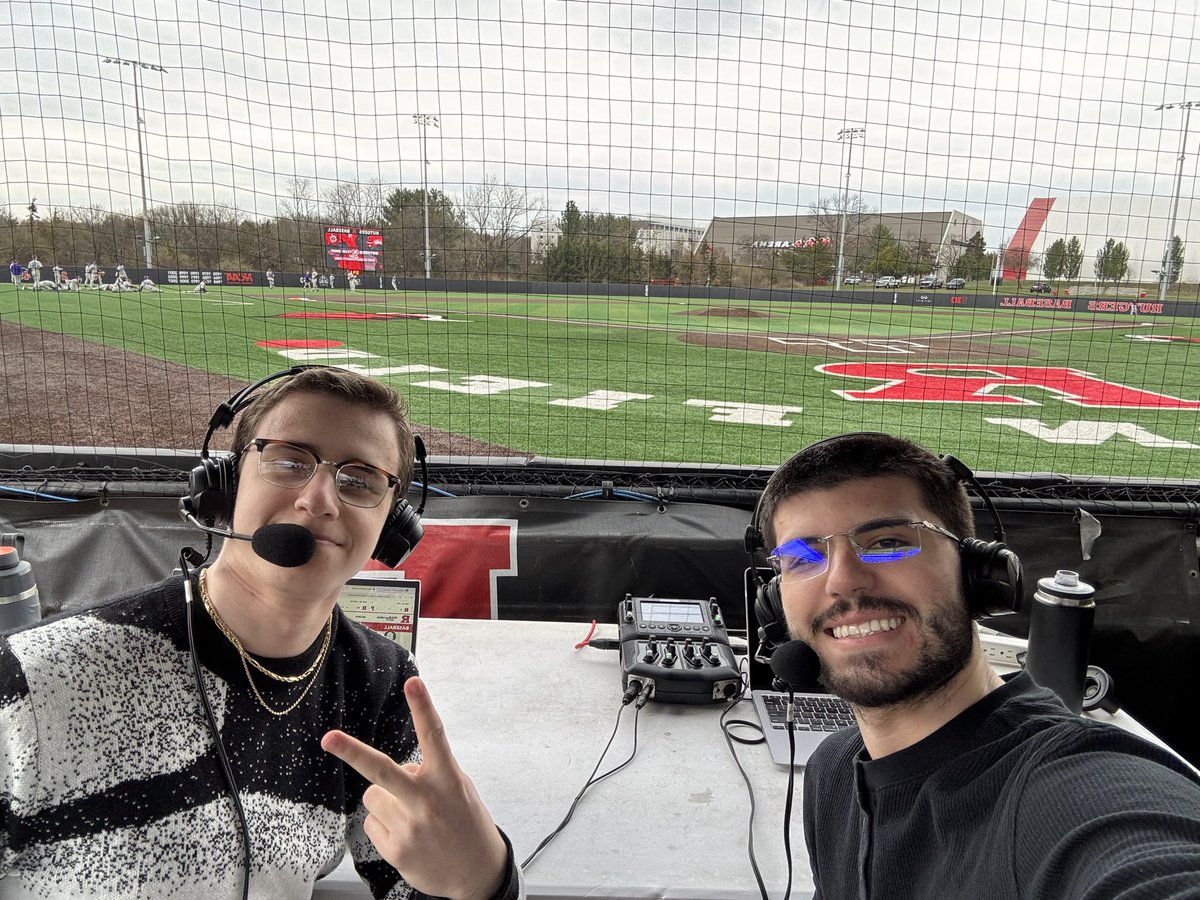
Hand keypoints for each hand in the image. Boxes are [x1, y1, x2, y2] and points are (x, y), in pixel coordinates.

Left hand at [321, 677, 508, 899]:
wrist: (477, 874)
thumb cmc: (468, 825)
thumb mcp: (462, 790)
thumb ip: (433, 773)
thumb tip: (403, 767)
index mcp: (448, 780)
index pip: (434, 736)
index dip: (423, 707)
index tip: (413, 682)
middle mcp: (427, 801)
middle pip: (382, 770)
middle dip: (352, 752)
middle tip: (328, 738)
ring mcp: (410, 827)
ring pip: (373, 796)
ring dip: (386, 800)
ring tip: (411, 815)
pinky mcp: (396, 849)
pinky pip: (372, 822)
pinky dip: (384, 825)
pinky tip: (407, 834)